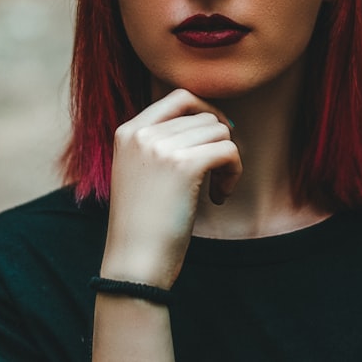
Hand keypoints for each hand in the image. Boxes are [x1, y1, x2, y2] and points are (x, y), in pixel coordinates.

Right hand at [100, 89, 241, 289]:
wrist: (133, 263)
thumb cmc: (142, 225)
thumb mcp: (139, 172)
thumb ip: (160, 143)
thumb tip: (213, 120)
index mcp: (127, 131)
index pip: (178, 97)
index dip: (205, 113)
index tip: (215, 139)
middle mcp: (141, 133)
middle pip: (203, 116)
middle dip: (217, 144)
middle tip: (216, 174)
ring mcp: (161, 147)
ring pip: (219, 131)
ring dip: (227, 159)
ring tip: (216, 188)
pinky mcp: (184, 165)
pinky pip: (228, 151)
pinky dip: (234, 172)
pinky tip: (220, 196)